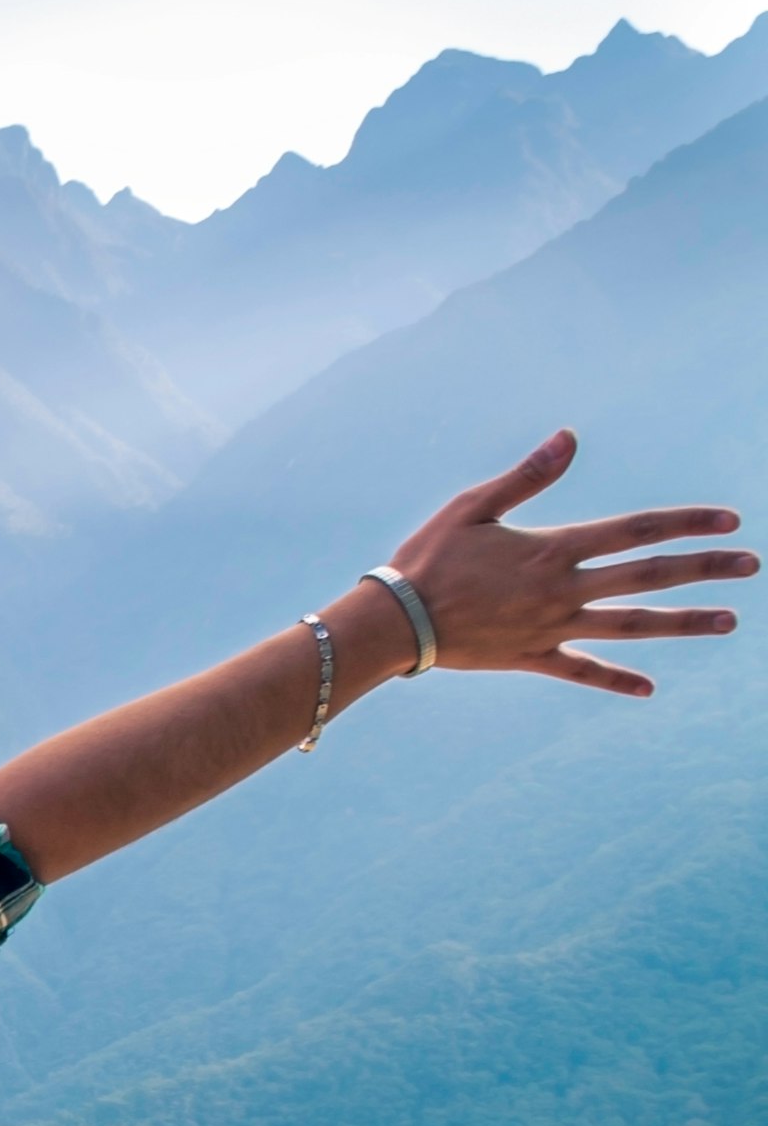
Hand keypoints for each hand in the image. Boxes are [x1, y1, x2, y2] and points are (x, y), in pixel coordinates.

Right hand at [381, 429, 753, 696]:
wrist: (394, 621)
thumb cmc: (428, 557)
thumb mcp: (472, 506)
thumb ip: (527, 476)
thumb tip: (569, 437)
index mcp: (553, 548)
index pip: (636, 530)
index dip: (686, 522)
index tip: (729, 520)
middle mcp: (563, 590)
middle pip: (648, 577)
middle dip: (705, 569)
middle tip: (752, 565)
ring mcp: (551, 627)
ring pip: (630, 626)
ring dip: (683, 622)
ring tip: (729, 621)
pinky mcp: (531, 656)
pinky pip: (582, 669)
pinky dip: (616, 679)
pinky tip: (649, 688)